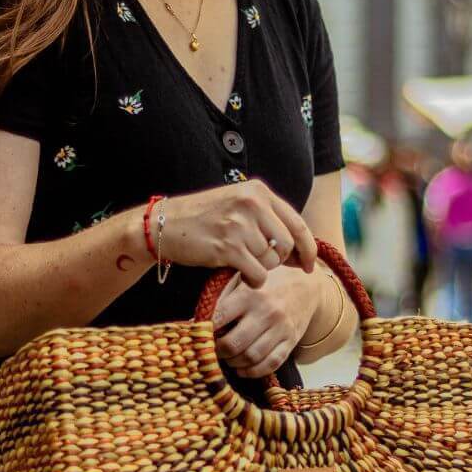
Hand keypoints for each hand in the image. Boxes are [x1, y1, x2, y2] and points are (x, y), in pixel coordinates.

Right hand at [155, 180, 317, 286]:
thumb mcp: (237, 205)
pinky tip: (240, 274)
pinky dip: (253, 280)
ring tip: (241, 262)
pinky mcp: (227, 247)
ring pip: (271, 261)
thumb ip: (267, 219)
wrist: (162, 224)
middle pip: (287, 245)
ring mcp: (239, 225)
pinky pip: (257, 274)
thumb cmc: (202, 218)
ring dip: (261, 269)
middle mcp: (252, 204)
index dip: (308, 248)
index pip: (297, 223)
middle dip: (279, 261)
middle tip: (261, 263)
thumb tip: (300, 251)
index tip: (310, 265)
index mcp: (258, 191)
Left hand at [209, 263, 324, 379]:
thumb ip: (223, 296)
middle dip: (218, 351)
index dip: (205, 331)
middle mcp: (266, 312)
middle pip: (233, 344)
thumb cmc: (268, 283)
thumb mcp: (245, 279)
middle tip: (213, 350)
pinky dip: (253, 371)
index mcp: (250, 294)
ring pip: (251, 357)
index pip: (219, 318)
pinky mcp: (291, 341)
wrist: (307, 285)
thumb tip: (197, 320)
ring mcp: (281, 329)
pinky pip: (270, 364)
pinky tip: (242, 368)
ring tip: (228, 358)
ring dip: (234, 363)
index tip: (201, 334)